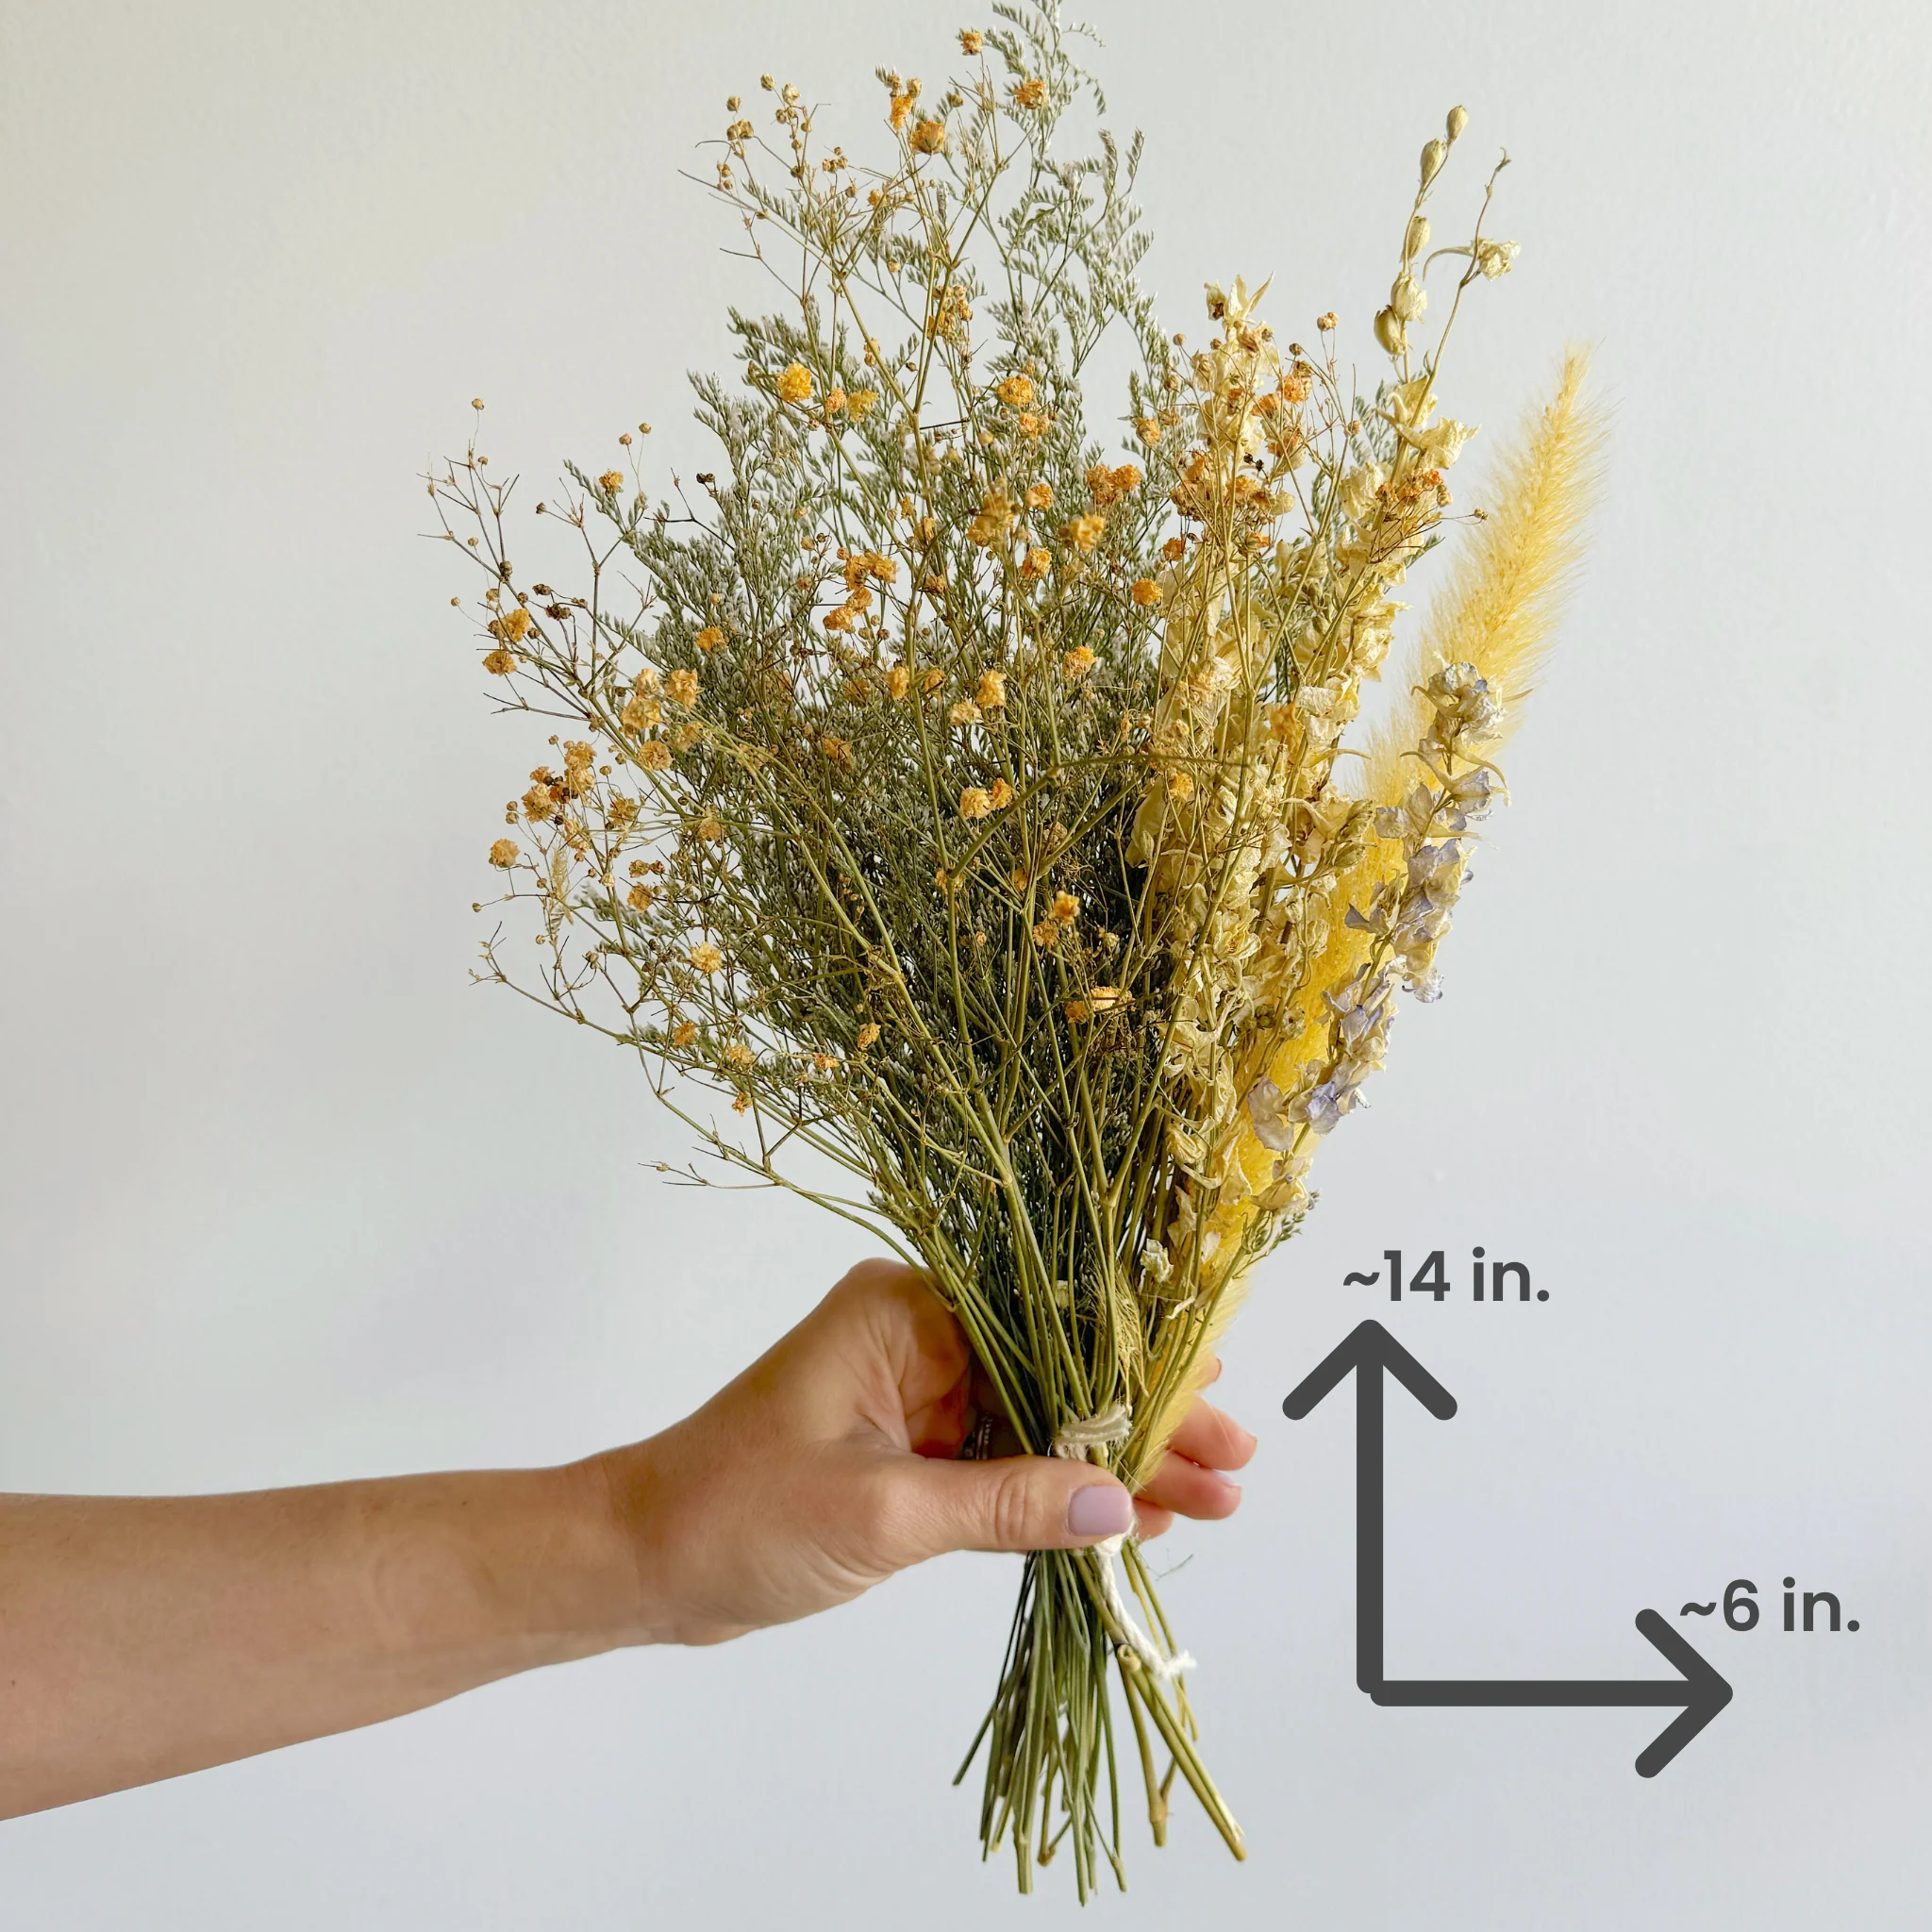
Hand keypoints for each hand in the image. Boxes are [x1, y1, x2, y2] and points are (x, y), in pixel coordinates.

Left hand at [591, 1258, 1256, 1646]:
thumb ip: (1004, 1504)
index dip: (1136, 1361)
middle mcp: (920, 1340)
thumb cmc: (734, 1514)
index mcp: (906, 1313)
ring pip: (1042, 1420)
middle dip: (1145, 1417)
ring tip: (1211, 1499)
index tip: (1215, 1391)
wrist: (641, 1563)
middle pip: (1059, 1370)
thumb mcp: (879, 1511)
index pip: (1049, 1324)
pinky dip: (1063, 1494)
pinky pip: (1007, 1466)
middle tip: (1234, 1462)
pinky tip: (1131, 1518)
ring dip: (1117, 1461)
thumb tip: (1118, 1502)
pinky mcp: (911, 1457)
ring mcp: (917, 1399)